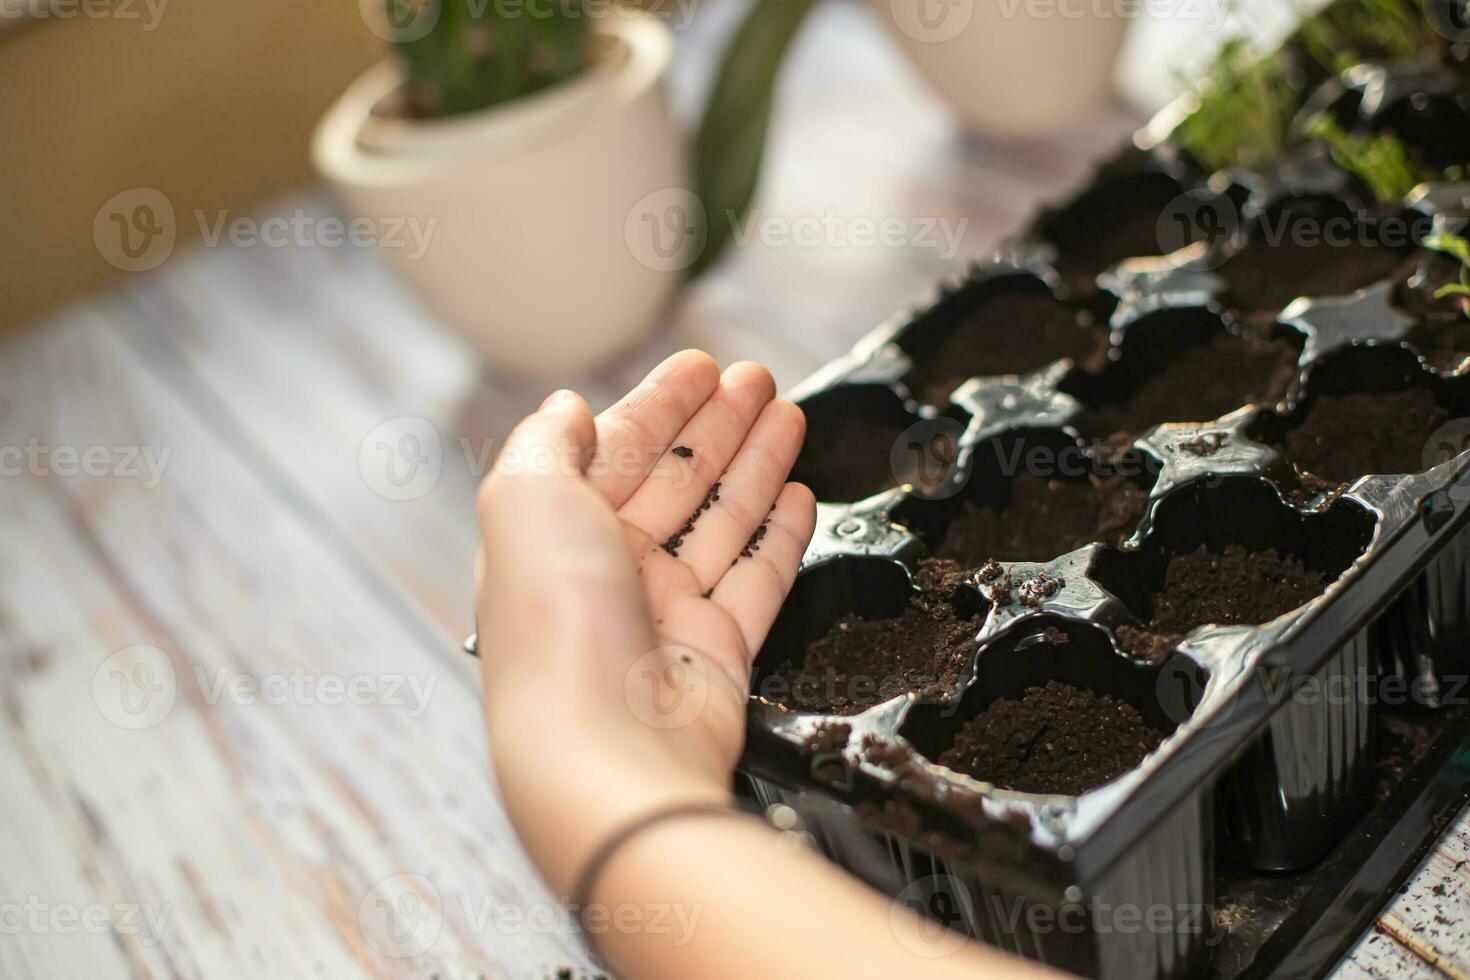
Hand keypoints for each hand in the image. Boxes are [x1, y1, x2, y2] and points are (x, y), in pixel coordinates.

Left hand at [474, 351, 815, 895]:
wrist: (605, 742)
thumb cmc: (554, 621)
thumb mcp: (525, 498)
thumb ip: (546, 443)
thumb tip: (565, 406)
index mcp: (557, 534)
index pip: (617, 451)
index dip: (660, 405)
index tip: (702, 366)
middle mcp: (609, 572)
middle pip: (675, 480)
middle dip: (717, 425)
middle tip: (760, 379)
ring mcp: (666, 614)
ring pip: (721, 521)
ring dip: (755, 466)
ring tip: (789, 416)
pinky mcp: (719, 652)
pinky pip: (757, 580)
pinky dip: (780, 536)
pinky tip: (799, 495)